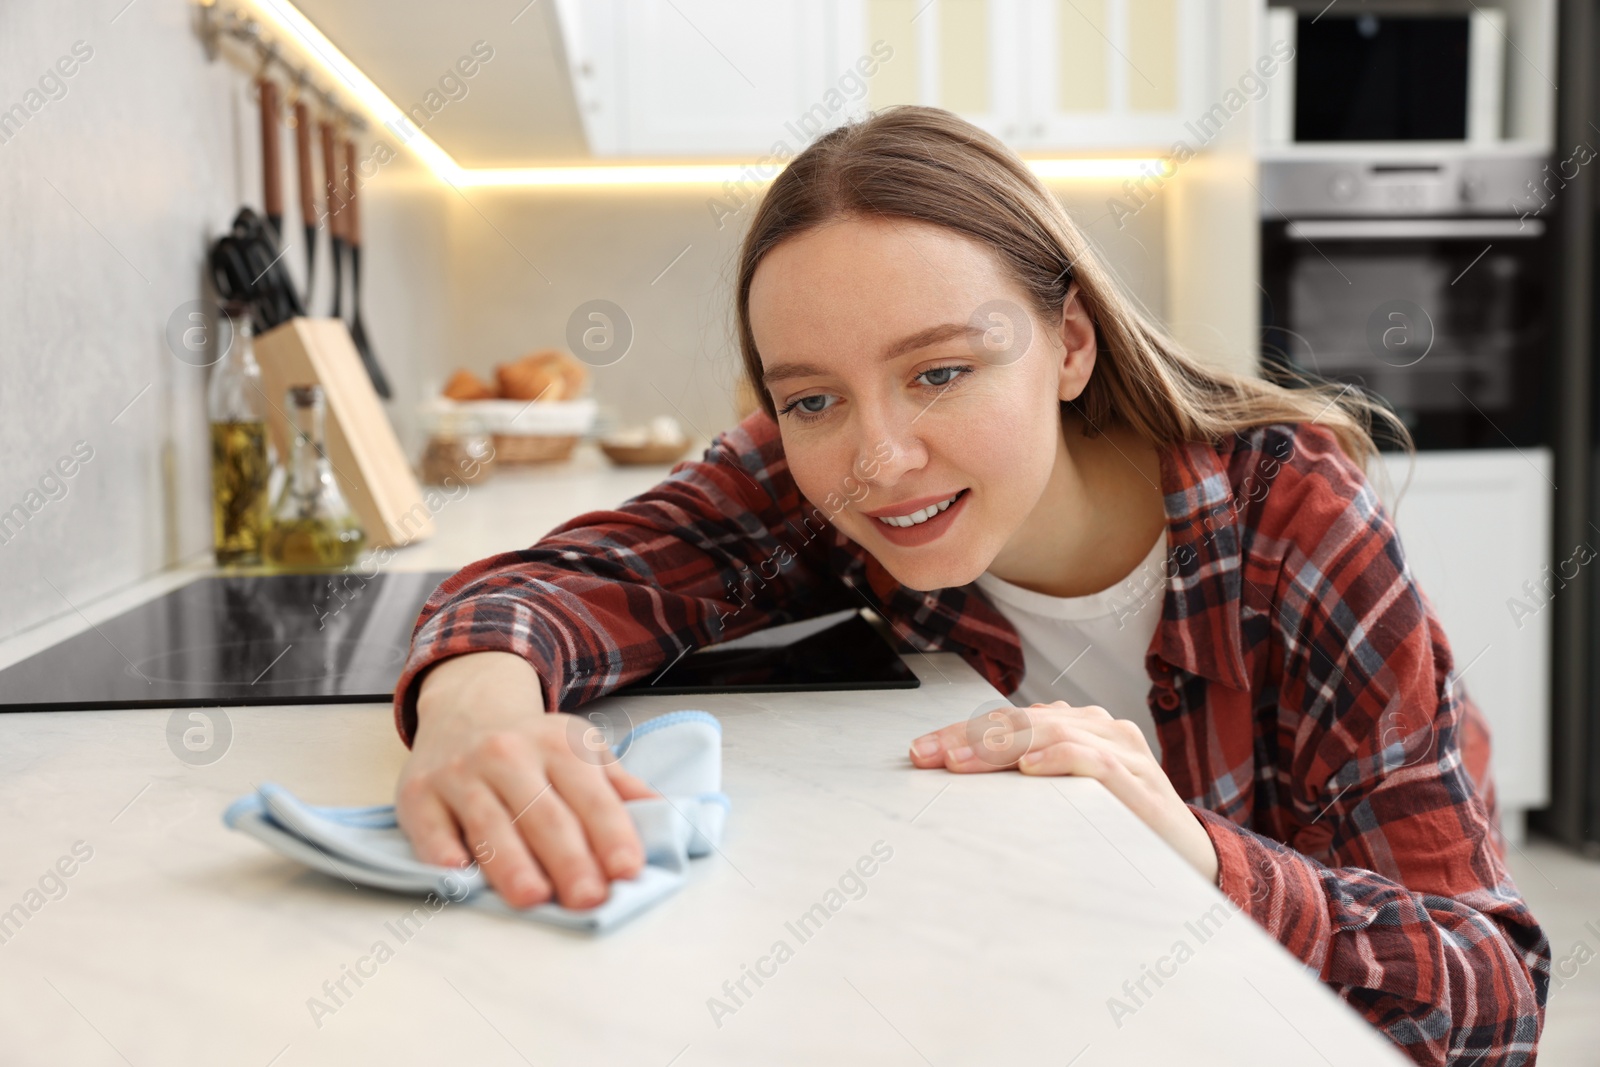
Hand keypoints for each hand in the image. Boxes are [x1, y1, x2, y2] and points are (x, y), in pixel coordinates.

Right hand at [396, 651, 657, 909]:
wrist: (465, 711)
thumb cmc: (534, 747)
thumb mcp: (583, 751)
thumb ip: (621, 787)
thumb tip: (664, 816)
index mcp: (558, 745)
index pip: (591, 795)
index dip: (612, 833)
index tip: (629, 870)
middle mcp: (508, 755)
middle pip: (543, 814)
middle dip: (569, 859)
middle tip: (589, 899)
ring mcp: (461, 773)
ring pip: (489, 824)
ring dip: (511, 863)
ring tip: (533, 898)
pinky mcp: (419, 794)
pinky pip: (430, 826)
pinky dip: (441, 850)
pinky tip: (458, 873)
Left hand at [908, 700, 1218, 882]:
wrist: (1192, 858)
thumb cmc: (1121, 825)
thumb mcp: (1067, 796)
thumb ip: (1029, 777)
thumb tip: (961, 774)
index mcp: (1078, 725)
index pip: (1008, 720)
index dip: (961, 734)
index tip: (919, 753)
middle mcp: (1100, 727)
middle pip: (1021, 722)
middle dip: (968, 738)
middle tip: (927, 756)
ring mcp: (1122, 750)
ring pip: (1050, 732)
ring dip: (1000, 747)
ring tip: (961, 763)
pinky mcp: (1139, 780)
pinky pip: (1094, 761)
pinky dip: (1059, 759)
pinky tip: (1030, 769)